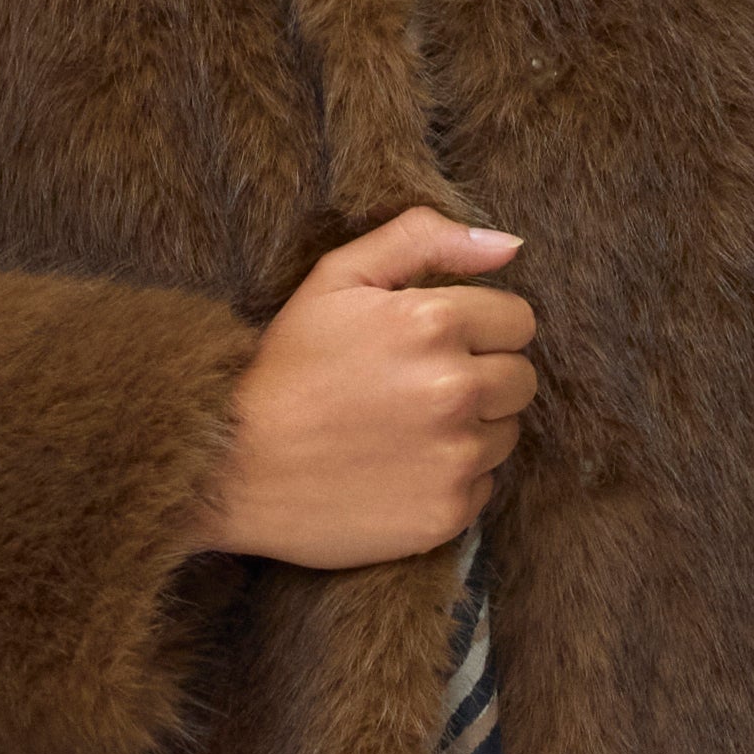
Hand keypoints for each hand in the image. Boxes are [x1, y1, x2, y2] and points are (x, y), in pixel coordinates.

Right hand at [189, 204, 538, 569]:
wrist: (232, 467)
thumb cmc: (284, 368)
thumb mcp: (336, 279)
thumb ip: (423, 240)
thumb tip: (511, 245)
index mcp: (434, 323)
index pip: (519, 321)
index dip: (481, 329)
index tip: (436, 345)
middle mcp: (455, 390)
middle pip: (521, 379)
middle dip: (483, 377)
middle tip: (418, 389)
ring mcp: (455, 457)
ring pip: (506, 433)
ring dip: (471, 429)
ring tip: (404, 430)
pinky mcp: (447, 513)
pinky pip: (483, 487)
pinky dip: (452, 480)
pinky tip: (399, 470)